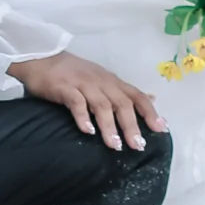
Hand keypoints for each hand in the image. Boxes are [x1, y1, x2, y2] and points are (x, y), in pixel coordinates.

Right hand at [10, 50, 165, 151]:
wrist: (42, 58)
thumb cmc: (75, 73)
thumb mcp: (104, 79)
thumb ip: (126, 91)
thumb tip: (152, 98)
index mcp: (112, 82)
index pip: (137, 96)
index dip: (150, 112)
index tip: (161, 130)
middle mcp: (101, 82)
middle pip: (122, 103)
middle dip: (131, 125)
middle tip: (138, 146)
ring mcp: (83, 84)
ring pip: (101, 105)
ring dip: (109, 126)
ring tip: (115, 146)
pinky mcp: (64, 87)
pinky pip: (76, 102)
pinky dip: (82, 117)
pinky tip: (87, 132)